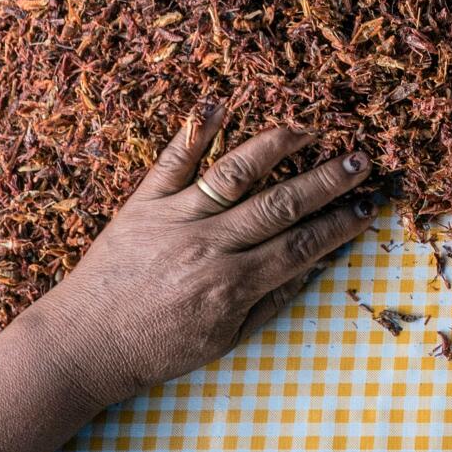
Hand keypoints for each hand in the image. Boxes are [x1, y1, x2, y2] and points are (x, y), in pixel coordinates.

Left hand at [27, 103, 380, 408]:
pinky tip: (222, 103)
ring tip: (309, 128)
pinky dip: (197, 130)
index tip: (369, 206)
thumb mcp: (225, 339)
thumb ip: (272, 300)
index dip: (340, 225)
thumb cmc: (157, 349)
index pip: (301, 246)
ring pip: (235, 174)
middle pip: (280, 204)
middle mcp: (208, 247)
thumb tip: (317, 265)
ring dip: (276, 147)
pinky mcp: (142, 204)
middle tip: (360, 158)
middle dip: (326, 180)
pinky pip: (173, 161)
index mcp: (233, 286)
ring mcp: (174, 219)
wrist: (82, 347)